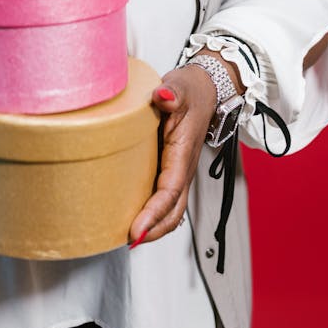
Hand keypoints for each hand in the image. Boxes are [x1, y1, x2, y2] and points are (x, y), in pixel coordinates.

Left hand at [128, 63, 216, 248]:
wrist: (204, 89)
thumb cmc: (191, 90)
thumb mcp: (181, 86)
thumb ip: (172, 91)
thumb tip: (163, 96)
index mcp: (184, 153)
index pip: (170, 191)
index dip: (153, 213)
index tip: (135, 230)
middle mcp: (182, 168)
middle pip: (173, 212)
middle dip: (153, 231)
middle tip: (126, 241)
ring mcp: (177, 171)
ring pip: (169, 209)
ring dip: (151, 226)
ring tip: (123, 237)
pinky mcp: (169, 168)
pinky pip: (162, 197)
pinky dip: (149, 212)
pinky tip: (128, 213)